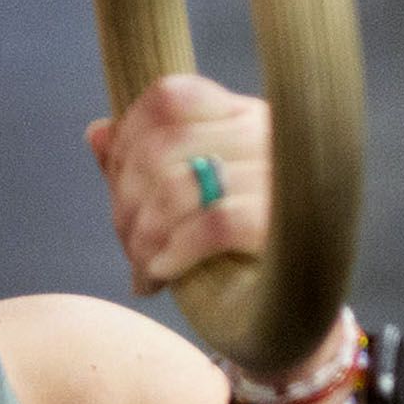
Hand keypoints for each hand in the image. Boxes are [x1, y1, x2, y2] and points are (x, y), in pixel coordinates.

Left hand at [87, 71, 274, 299]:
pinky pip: (209, 227)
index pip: (168, 97)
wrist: (307, 306)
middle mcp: (265, 135)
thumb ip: (146, 162)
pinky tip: (160, 274)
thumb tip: (96, 132)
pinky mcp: (282, 225)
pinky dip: (172, 253)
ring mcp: (277, 178)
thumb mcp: (195, 194)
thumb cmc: (244, 245)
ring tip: (141, 266)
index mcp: (244, 115)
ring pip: (177, 187)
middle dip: (127, 199)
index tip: (117, 182)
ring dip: (143, 234)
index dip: (127, 136)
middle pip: (162, 146)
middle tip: (128, 241)